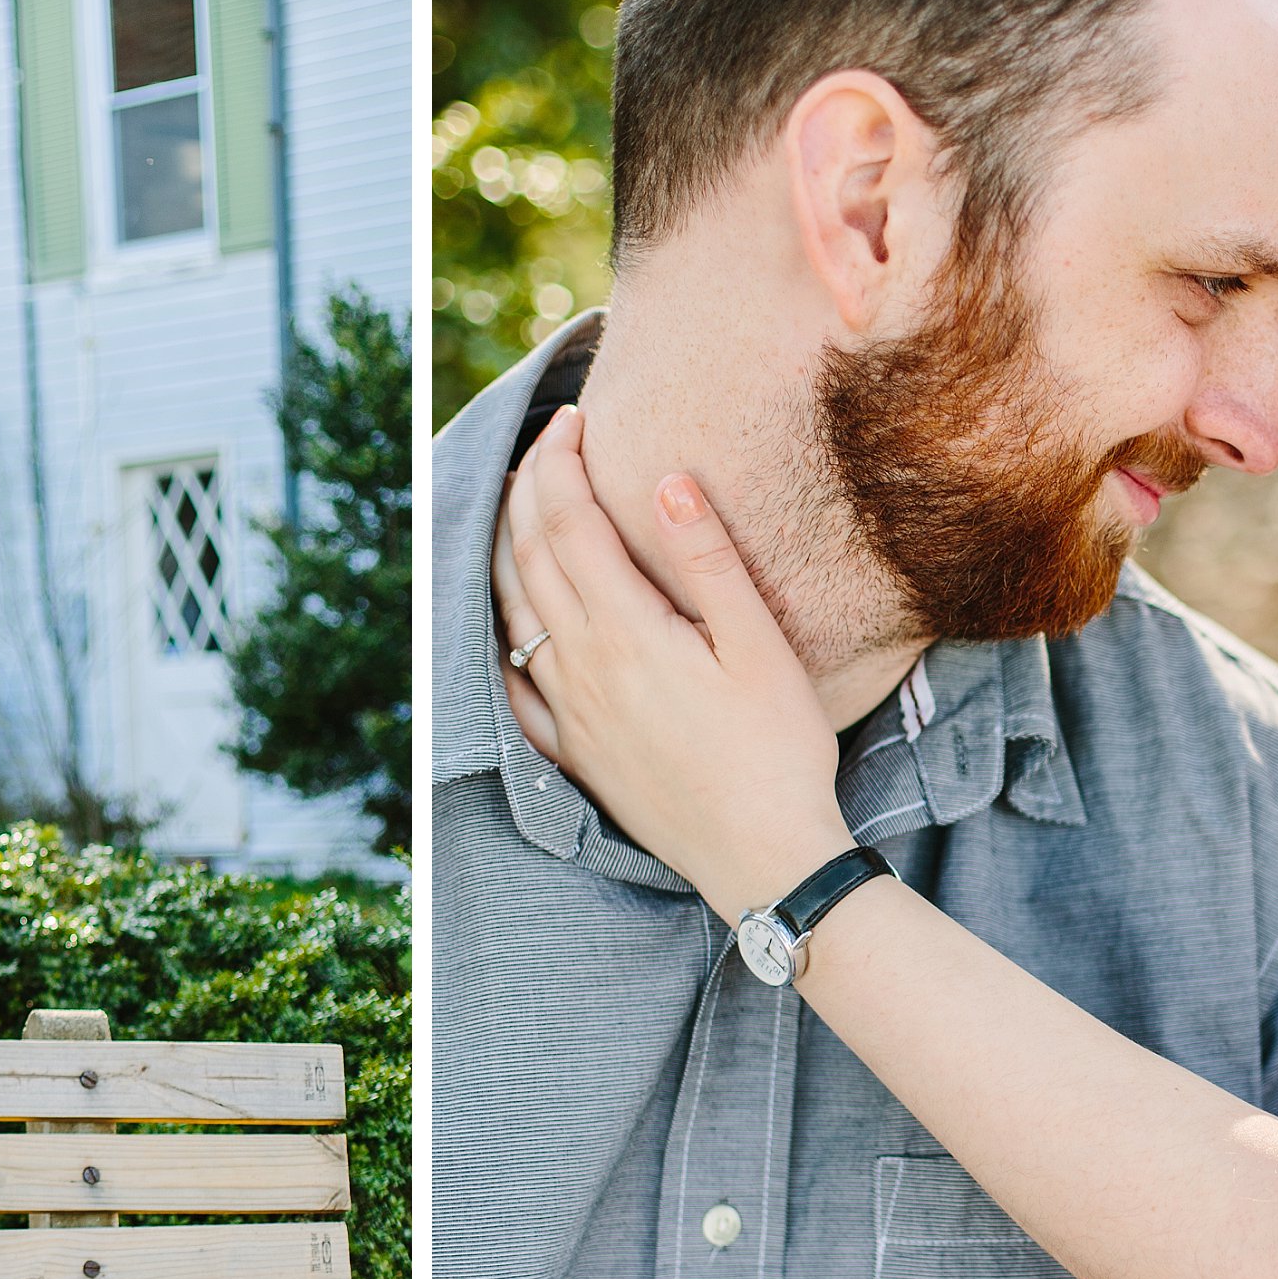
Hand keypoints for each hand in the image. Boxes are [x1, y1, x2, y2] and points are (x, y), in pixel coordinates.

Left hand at [502, 408, 853, 921]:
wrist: (761, 859)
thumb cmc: (777, 752)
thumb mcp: (760, 647)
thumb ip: (708, 561)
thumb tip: (665, 479)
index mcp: (626, 631)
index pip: (569, 522)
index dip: (561, 462)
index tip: (572, 419)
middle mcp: (580, 667)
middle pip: (529, 555)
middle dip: (527, 487)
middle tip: (542, 442)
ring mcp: (568, 711)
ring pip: (511, 611)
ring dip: (503, 547)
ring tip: (511, 504)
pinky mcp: (572, 751)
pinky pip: (512, 682)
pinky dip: (500, 633)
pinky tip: (505, 621)